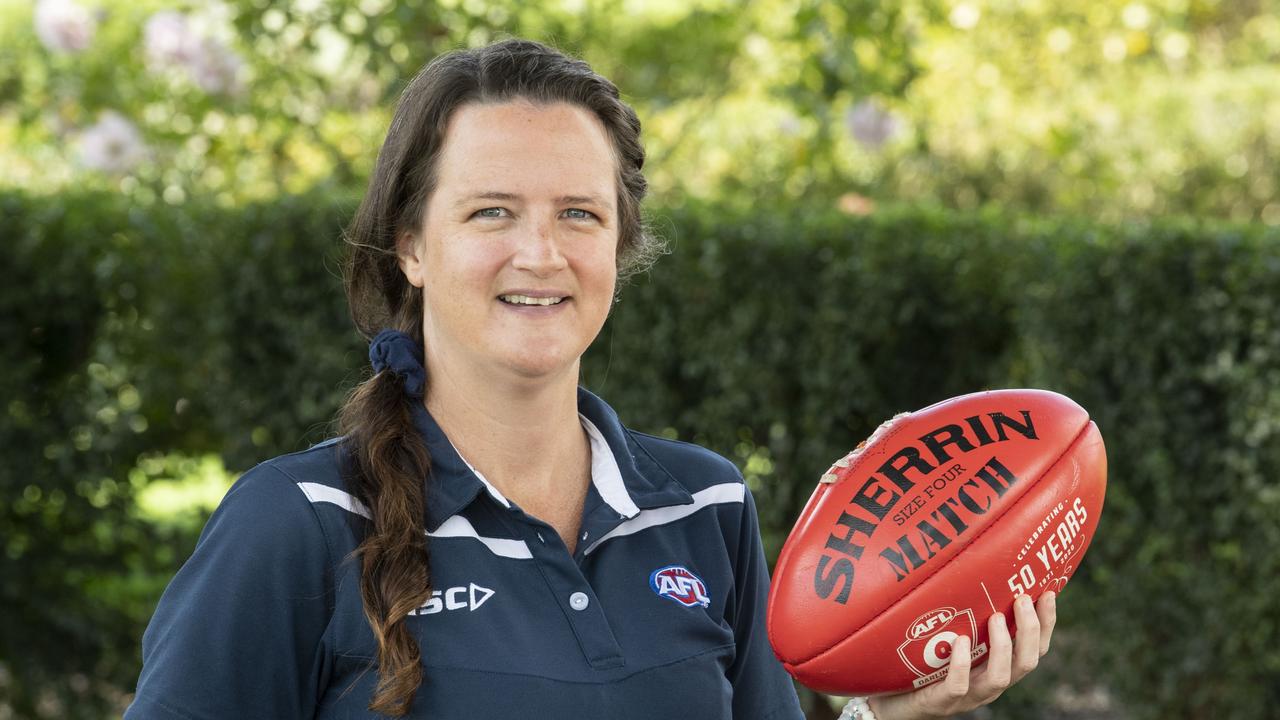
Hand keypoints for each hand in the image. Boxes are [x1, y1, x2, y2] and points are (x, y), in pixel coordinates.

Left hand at [868, 591, 1056, 719]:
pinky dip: (962, 664)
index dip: (1046, 623)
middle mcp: (989, 684)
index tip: (1049, 592)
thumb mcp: (950, 639)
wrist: (893, 703)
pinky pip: (959, 686)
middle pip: (1027, 662)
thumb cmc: (924, 667)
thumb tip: (973, 570)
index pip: (1034, 649)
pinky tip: (961, 642)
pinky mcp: (943, 702)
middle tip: (1022, 598)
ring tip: (997, 617)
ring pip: (1000, 677)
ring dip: (1003, 646)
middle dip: (1029, 630)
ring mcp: (969, 696)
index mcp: (997, 667)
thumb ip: (965, 618)